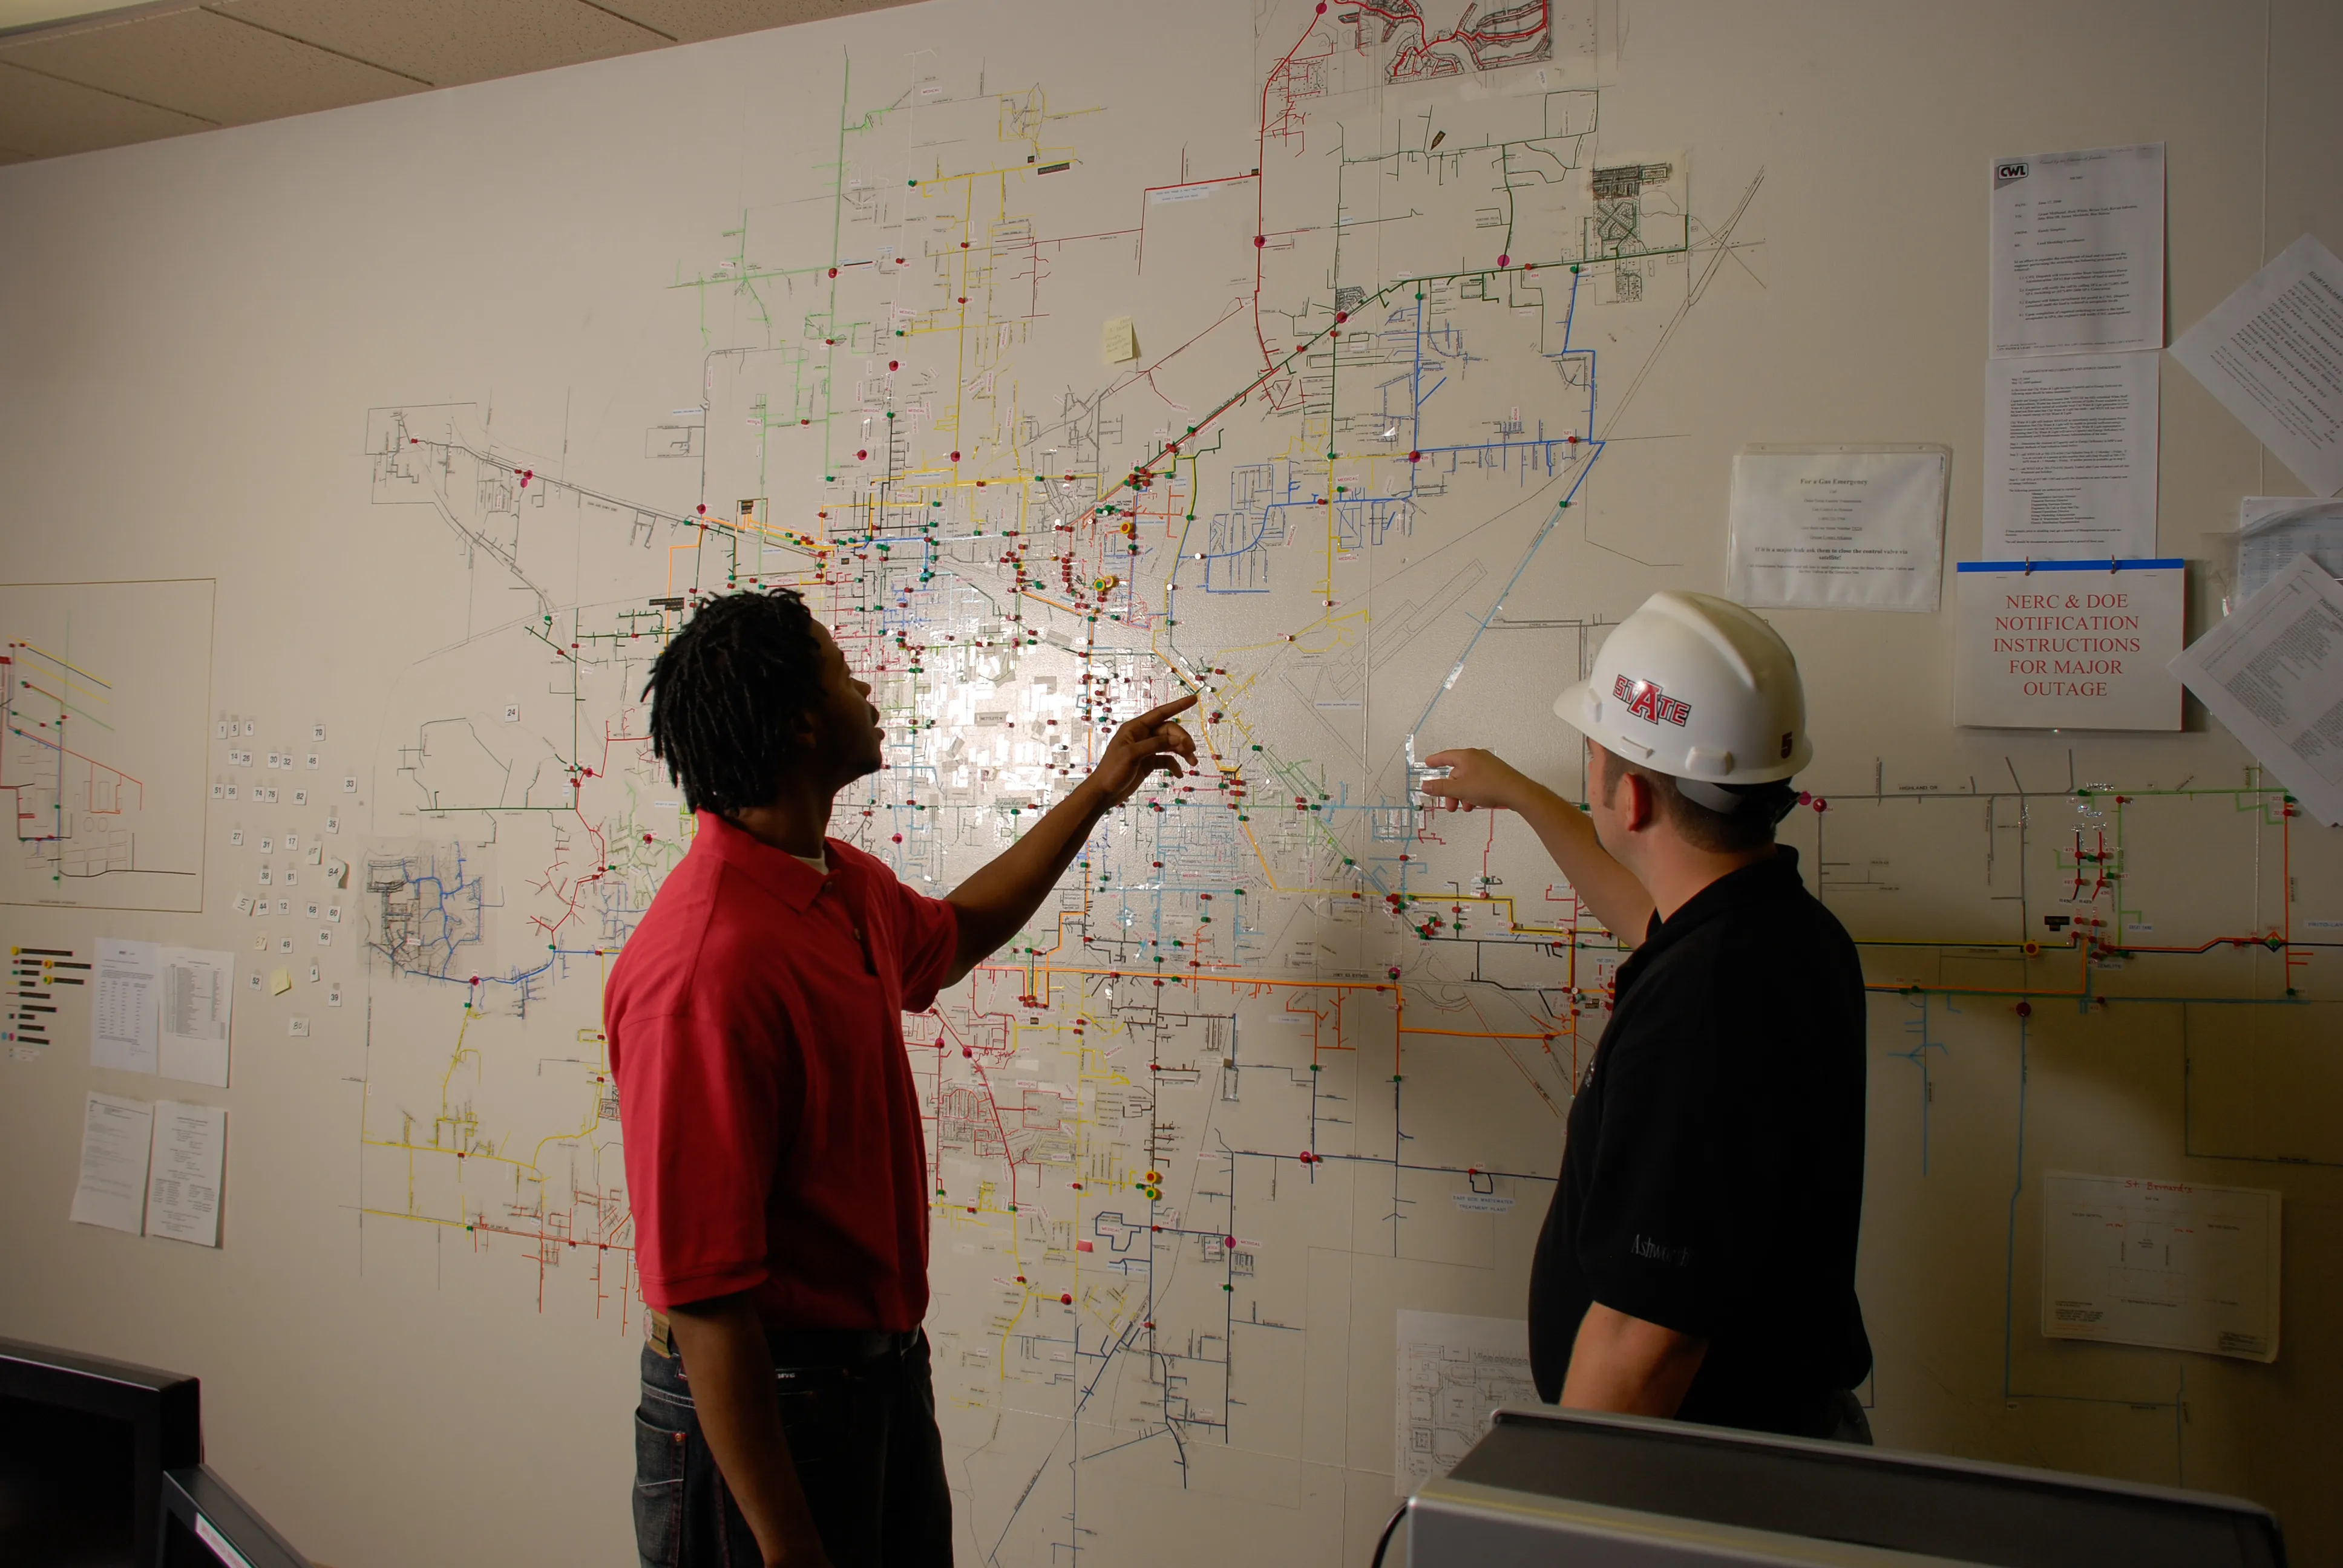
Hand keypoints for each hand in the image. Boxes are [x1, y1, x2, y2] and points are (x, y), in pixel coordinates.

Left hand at [1082, 694, 1198, 809]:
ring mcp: (1146, 749)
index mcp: (1135, 728)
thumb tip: (1177, 739)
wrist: (1104, 793)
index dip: (1178, 705)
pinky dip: (1174, 765)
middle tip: (1191, 751)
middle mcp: (1142, 736)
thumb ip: (1155, 744)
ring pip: (1170, 745)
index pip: (1160, 713)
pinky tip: (1179, 774)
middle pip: (1168, 731)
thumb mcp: (1132, 755)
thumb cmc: (1113, 770)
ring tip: (1193, 762)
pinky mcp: (1148, 762)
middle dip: (1182, 739)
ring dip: (1182, 752)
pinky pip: (1166, 759)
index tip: (1194, 699)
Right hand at [1419, 748, 1534, 812]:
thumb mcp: (1460, 789)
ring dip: (1463, 794)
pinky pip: (1478, 782)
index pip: (1445, 756)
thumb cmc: (1491, 786)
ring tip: (1466, 807)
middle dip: (1452, 790)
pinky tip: (1475, 804)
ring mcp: (1487, 765)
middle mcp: (1477, 757)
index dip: (1435, 761)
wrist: (1517, 792)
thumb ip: (1441, 788)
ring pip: (1468, 779)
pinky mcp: (1495, 774)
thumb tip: (1425, 785)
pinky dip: (1473, 792)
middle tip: (1451, 805)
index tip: (1428, 763)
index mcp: (1467, 756)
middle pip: (1457, 772)